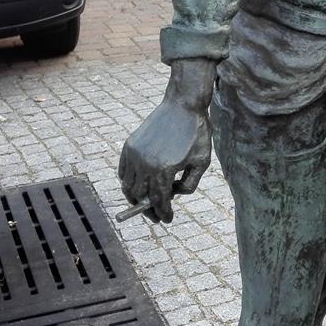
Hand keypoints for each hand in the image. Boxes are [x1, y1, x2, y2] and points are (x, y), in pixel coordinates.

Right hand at [118, 94, 210, 222]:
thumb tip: (174, 195)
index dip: (163, 213)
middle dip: (149, 210)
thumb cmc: (196, 134)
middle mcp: (145, 163)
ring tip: (144, 203)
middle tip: (156, 216)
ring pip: (128, 186)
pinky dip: (127, 182)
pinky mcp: (130, 146)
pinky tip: (137, 186)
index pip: (159, 200)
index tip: (167, 220)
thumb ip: (189, 184)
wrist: (182, 106)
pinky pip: (123, 171)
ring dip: (135, 198)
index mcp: (164, 169)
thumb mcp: (202, 162)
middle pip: (141, 196)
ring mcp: (135, 154)